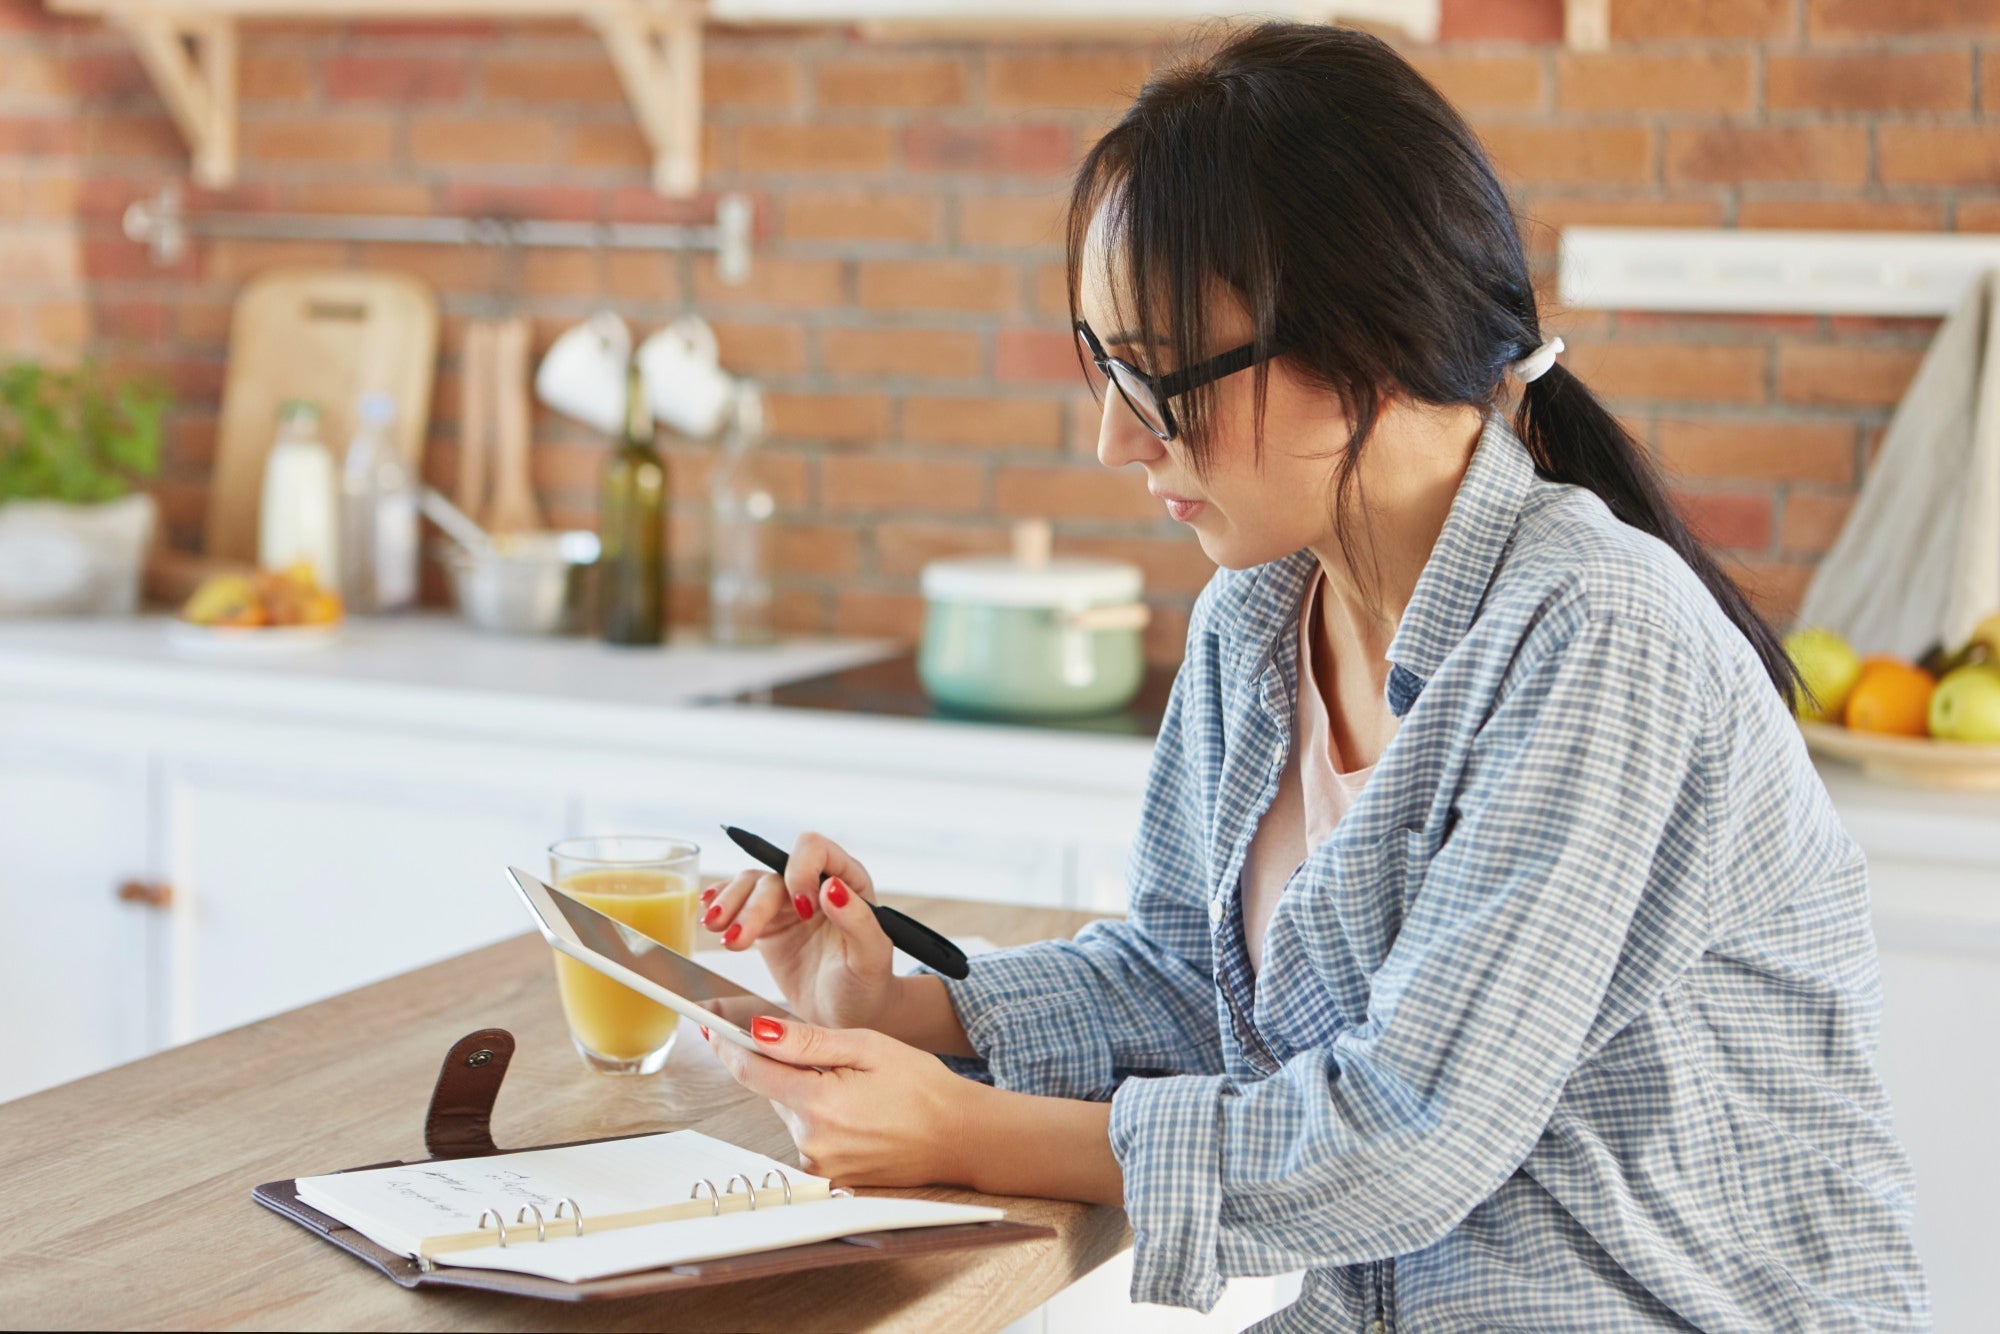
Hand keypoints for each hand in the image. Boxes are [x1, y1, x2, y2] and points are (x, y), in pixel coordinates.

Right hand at [699, 832, 896, 1029]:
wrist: (848, 1015)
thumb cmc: (867, 985)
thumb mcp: (870, 957)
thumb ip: (857, 920)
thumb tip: (832, 887)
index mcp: (848, 881)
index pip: (816, 851)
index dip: (801, 872)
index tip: (801, 912)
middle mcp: (815, 884)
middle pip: (773, 872)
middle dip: (752, 903)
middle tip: (737, 938)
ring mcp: (788, 902)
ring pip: (750, 885)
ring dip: (729, 904)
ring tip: (714, 928)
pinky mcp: (767, 922)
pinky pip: (738, 903)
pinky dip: (721, 905)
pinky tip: (709, 917)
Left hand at [705, 1015, 973, 1186]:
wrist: (961, 1137)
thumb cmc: (923, 1087)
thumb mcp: (868, 1046)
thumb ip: (809, 1040)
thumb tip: (758, 1030)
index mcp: (818, 1104)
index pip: (752, 1071)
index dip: (729, 1046)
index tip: (711, 1027)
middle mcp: (811, 1141)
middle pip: (773, 1090)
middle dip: (787, 1065)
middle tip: (829, 1053)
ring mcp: (821, 1163)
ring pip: (792, 1111)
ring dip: (808, 1091)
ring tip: (857, 1084)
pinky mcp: (832, 1176)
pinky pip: (810, 1134)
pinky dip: (822, 1115)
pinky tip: (858, 1109)